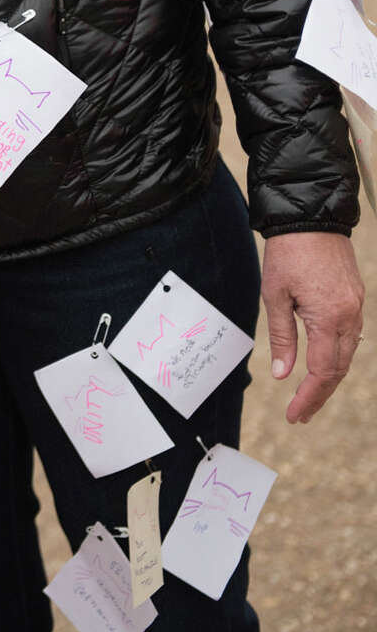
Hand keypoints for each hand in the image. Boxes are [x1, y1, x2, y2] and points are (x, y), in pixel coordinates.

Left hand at [261, 232, 364, 423]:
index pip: (322, 371)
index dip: (309, 397)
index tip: (294, 415)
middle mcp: (349, 316)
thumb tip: (284, 374)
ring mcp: (356, 306)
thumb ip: (282, 337)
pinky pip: (351, 336)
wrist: (312, 216)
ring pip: (348, 354)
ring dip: (330, 377)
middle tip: (300, 414)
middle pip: (339, 369)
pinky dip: (337, 355)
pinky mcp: (355, 297)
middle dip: (320, 394)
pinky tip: (323, 363)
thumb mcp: (275, 295)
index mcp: (329, 317)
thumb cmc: (288, 252)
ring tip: (309, 395)